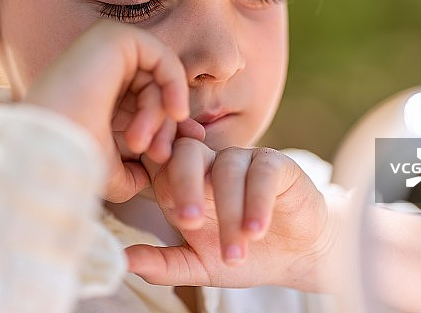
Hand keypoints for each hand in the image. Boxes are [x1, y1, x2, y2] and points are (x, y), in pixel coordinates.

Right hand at [24, 20, 203, 202]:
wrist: (50, 147)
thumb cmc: (71, 159)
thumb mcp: (108, 171)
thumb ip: (129, 173)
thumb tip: (145, 177)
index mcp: (92, 91)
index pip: (143, 102)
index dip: (164, 128)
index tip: (168, 157)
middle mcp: (96, 67)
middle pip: (153, 90)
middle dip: (162, 126)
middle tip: (158, 155)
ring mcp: (102, 48)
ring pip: (157, 77)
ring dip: (160, 114)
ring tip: (141, 144)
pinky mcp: (113, 37)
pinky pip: (163, 57)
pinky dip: (175, 85)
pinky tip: (175, 112)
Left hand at [125, 138, 337, 290]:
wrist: (297, 257)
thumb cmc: (244, 254)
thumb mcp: (200, 265)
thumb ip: (163, 263)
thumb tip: (123, 262)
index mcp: (185, 183)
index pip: (160, 165)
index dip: (158, 182)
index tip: (165, 210)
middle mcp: (210, 164)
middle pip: (186, 153)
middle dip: (184, 184)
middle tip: (189, 222)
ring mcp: (243, 160)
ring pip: (225, 170)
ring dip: (230, 213)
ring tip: (235, 251)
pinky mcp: (275, 164)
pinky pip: (261, 173)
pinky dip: (257, 202)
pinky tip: (257, 230)